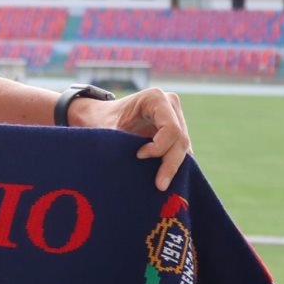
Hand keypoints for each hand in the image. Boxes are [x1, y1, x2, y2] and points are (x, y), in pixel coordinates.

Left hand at [71, 86, 190, 191]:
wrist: (99, 117)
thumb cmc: (101, 121)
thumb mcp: (108, 131)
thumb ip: (123, 144)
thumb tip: (136, 167)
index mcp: (155, 98)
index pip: (171, 129)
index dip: (159, 147)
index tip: (138, 156)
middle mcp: (170, 104)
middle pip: (180, 139)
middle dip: (170, 164)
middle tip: (159, 185)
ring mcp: (176, 117)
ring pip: (184, 147)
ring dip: (173, 166)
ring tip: (160, 184)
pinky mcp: (176, 130)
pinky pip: (181, 150)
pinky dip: (173, 164)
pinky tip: (164, 178)